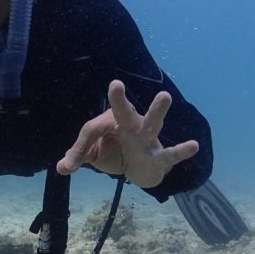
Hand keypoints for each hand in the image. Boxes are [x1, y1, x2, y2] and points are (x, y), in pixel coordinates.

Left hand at [56, 80, 198, 188]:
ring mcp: (146, 140)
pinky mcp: (159, 157)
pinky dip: (181, 151)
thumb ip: (79, 157)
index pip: (91, 133)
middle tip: (114, 84)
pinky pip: (170, 154)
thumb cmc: (116, 152)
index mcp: (112, 123)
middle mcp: (130, 127)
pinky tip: (193, 145)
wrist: (141, 169)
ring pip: (151, 124)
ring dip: (157, 111)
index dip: (79, 151)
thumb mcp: (94, 154)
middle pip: (123, 113)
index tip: (68, 166)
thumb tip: (61, 168)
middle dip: (119, 101)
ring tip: (165, 96)